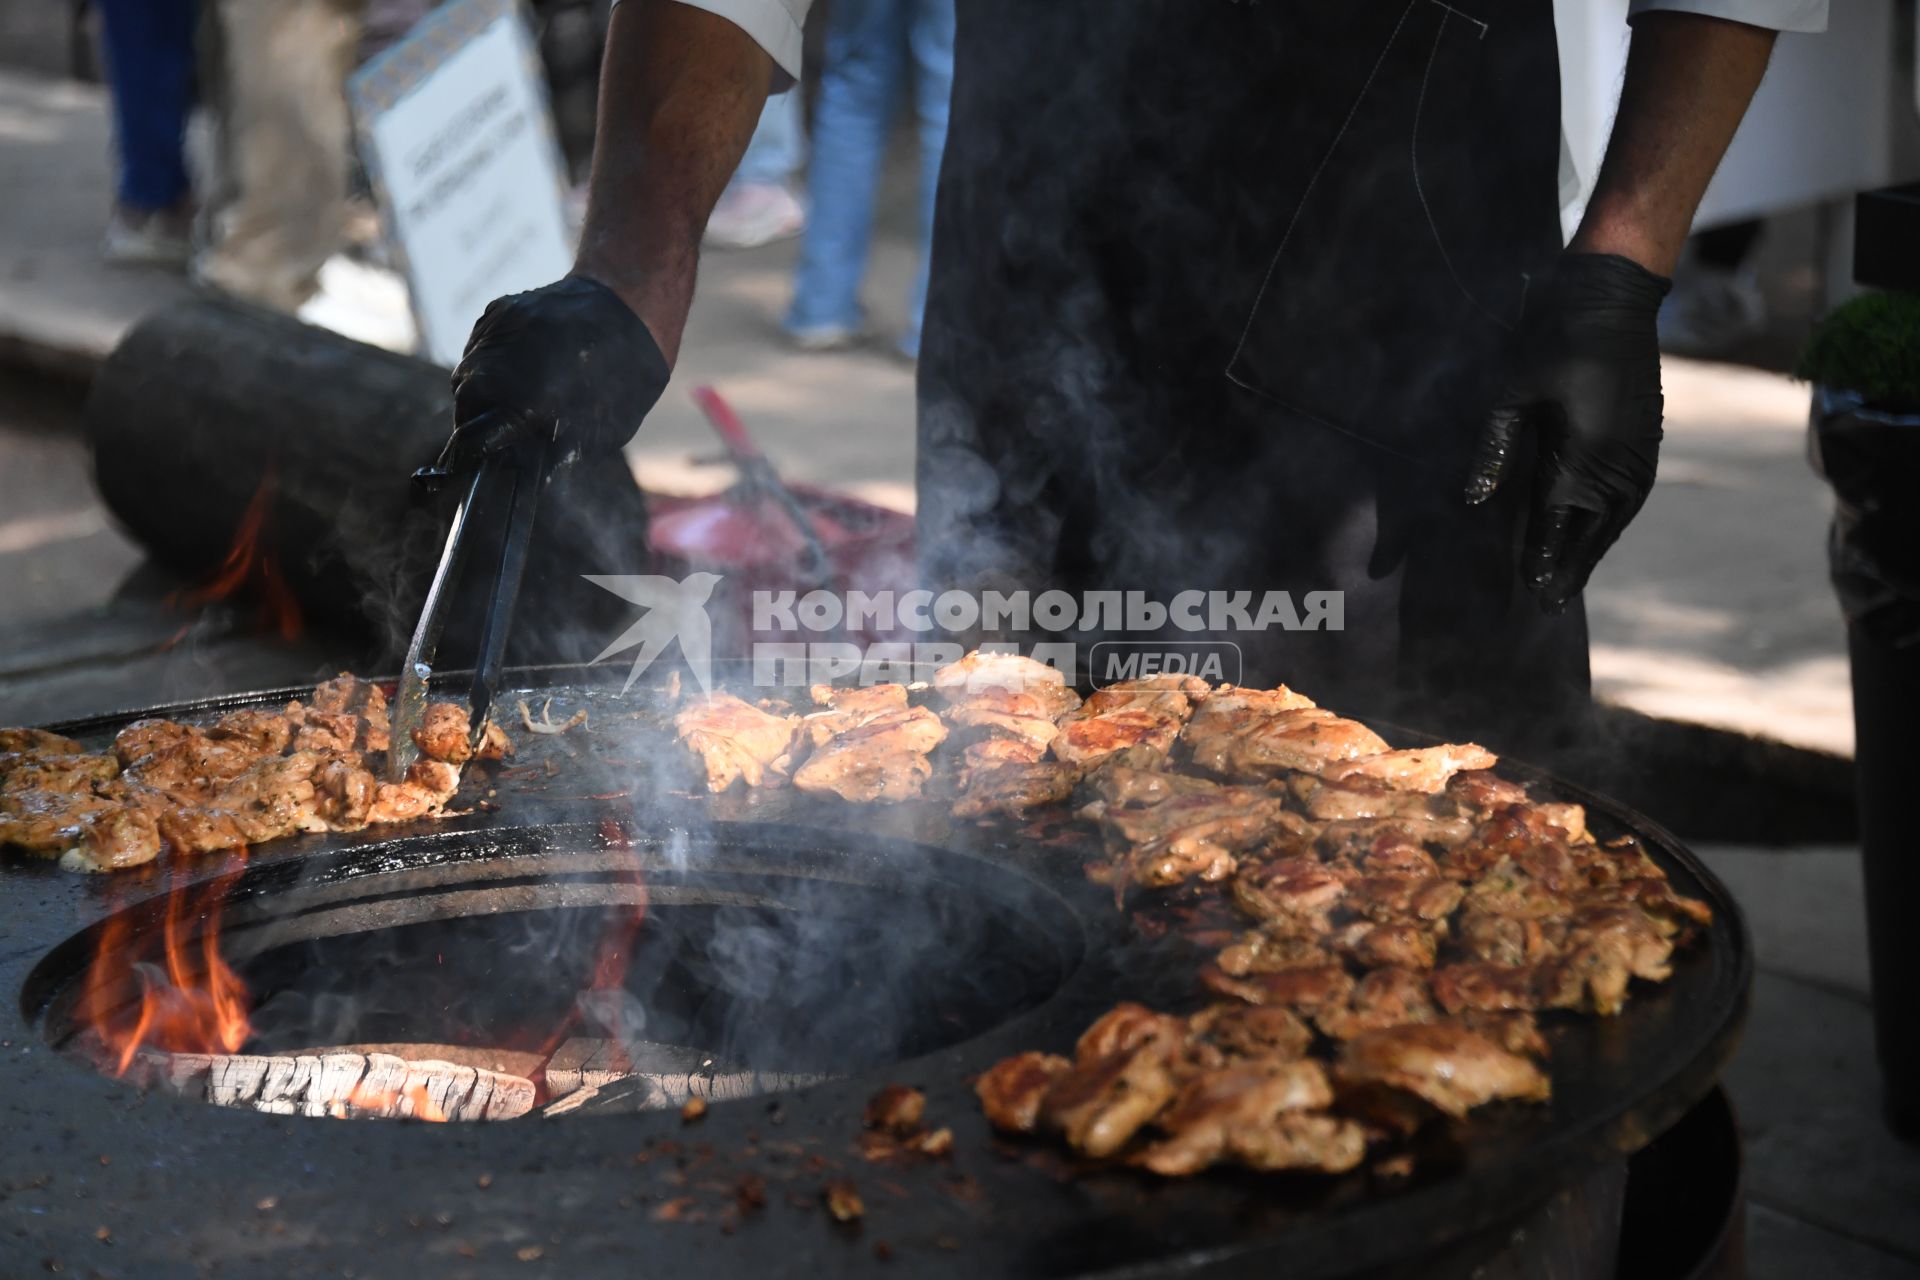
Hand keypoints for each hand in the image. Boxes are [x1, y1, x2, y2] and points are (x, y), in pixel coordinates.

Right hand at [426, 275, 670, 481]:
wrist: (632, 305)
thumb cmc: (627, 378)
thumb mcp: (602, 432)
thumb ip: (556, 452)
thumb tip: (523, 472)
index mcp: (529, 399)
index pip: (474, 435)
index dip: (474, 451)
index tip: (478, 459)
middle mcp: (503, 362)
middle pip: (466, 401)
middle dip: (475, 420)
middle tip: (497, 430)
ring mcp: (498, 330)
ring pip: (468, 371)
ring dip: (481, 390)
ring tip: (510, 398)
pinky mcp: (499, 310)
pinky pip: (480, 346)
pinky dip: (491, 362)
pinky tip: (519, 367)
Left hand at [1464, 253, 1670, 612]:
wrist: (1616, 301)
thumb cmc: (1557, 342)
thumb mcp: (1513, 393)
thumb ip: (1494, 449)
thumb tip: (1474, 499)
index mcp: (1585, 456)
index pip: (1557, 522)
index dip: (1543, 558)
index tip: (1531, 591)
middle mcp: (1619, 464)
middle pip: (1591, 534)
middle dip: (1569, 569)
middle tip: (1551, 607)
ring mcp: (1640, 456)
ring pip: (1615, 522)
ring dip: (1593, 552)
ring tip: (1572, 583)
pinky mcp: (1647, 446)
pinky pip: (1629, 501)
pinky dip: (1612, 526)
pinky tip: (1597, 538)